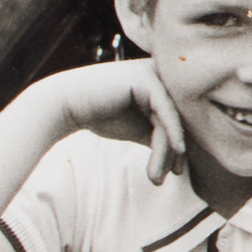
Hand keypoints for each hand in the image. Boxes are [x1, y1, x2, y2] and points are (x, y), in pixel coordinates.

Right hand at [56, 62, 188, 185]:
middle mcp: (162, 74)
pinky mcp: (147, 79)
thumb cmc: (101, 115)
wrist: (66, 104)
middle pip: (180, 119)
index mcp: (162, 81)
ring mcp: (156, 74)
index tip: (175, 172)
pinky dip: (171, 137)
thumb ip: (161, 134)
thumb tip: (185, 154)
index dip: (180, 146)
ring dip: (167, 152)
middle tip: (173, 175)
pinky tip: (175, 154)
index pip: (180, 117)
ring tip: (156, 177)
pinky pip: (166, 114)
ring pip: (173, 120)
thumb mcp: (139, 127)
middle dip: (177, 151)